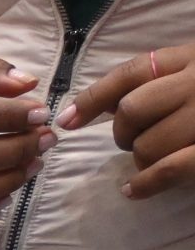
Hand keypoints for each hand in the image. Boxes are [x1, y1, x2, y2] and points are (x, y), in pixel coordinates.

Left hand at [62, 44, 194, 197]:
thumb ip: (161, 82)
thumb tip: (102, 108)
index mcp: (194, 60)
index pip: (132, 73)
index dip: (94, 97)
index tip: (66, 119)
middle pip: (132, 110)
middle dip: (123, 132)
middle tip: (133, 142)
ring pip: (147, 144)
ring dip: (141, 159)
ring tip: (152, 160)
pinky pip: (168, 168)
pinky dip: (145, 183)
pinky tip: (134, 189)